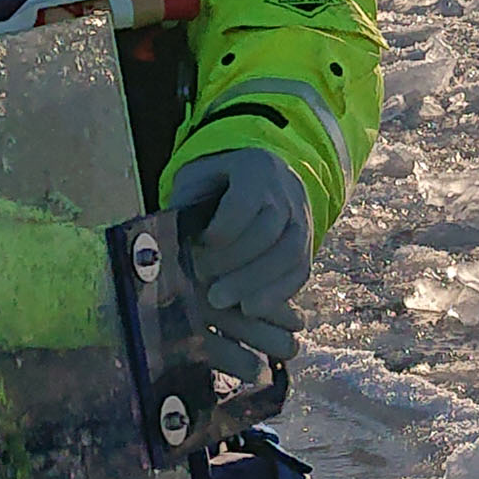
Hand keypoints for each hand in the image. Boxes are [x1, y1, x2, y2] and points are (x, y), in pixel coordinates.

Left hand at [165, 148, 312, 363]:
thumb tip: (171, 240)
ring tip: (229, 305)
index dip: (222, 230)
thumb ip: (186, 202)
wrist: (263, 175)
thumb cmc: (219, 181)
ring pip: (289, 254)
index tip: (199, 246)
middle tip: (210, 291)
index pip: (243, 202)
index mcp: (254, 169)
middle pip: (267, 233)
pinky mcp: (307, 245)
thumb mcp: (198, 177)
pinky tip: (252, 309)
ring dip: (258, 285)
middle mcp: (285, 193)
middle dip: (236, 266)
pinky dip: (278, 293)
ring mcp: (300, 220)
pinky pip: (300, 271)